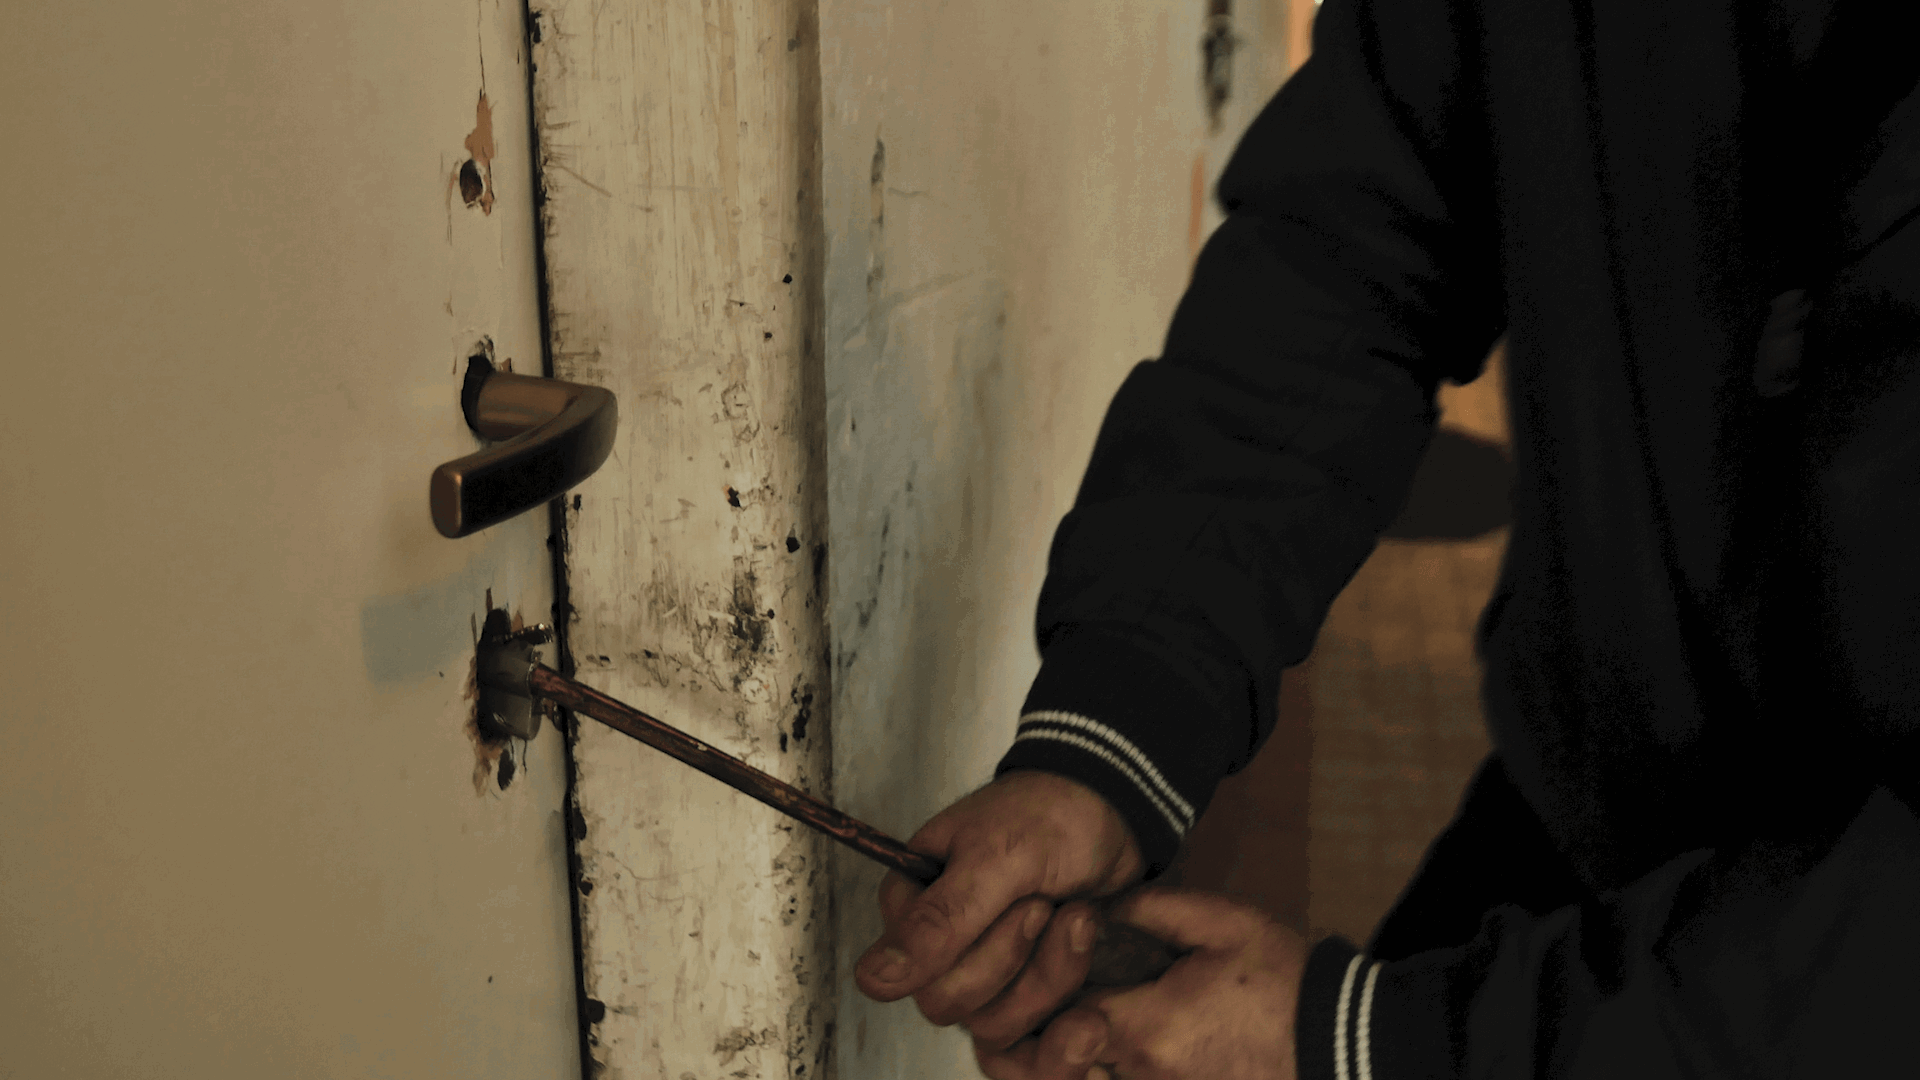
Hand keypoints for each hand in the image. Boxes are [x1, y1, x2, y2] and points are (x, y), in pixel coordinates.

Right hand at [854, 770, 1144, 1046]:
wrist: (1115, 815)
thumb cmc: (1052, 816)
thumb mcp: (997, 857)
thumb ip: (938, 921)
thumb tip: (873, 979)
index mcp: (913, 901)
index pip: (915, 973)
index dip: (979, 947)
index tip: (1023, 899)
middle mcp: (937, 942)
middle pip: (952, 1003)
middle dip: (1015, 956)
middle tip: (1046, 903)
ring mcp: (982, 969)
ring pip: (994, 1022)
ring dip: (1049, 970)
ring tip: (1074, 914)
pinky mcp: (1022, 987)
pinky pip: (1031, 1024)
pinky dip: (1068, 983)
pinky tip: (1085, 938)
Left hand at [973, 888, 1306, 1079]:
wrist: (1339, 1042)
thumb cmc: (1284, 981)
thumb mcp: (1221, 923)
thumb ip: (1148, 910)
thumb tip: (1092, 908)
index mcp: (1147, 1028)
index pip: (1054, 1016)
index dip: (1040, 981)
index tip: (1055, 949)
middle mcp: (1139, 1077)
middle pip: (1045, 1067)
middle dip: (1024, 1034)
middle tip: (1022, 994)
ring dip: (1049, 1057)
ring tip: (1051, 1016)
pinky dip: (1085, 1070)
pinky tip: (1084, 1041)